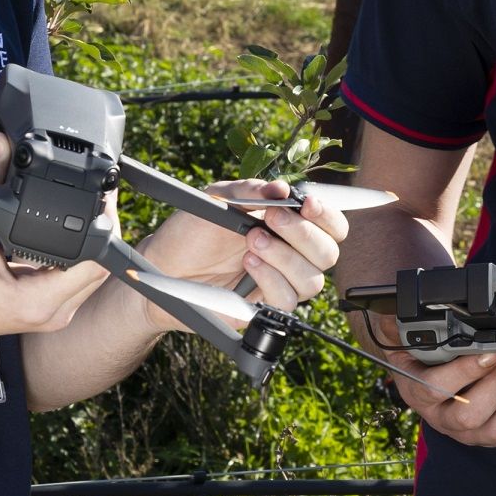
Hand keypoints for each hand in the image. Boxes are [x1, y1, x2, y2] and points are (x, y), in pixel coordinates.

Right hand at [0, 134, 110, 351]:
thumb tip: (1, 145)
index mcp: (38, 302)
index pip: (97, 263)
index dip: (104, 226)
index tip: (100, 197)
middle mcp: (53, 313)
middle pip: (100, 266)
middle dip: (99, 229)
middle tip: (92, 195)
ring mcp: (52, 312)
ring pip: (91, 273)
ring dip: (88, 242)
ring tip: (75, 210)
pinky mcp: (46, 306)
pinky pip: (75, 277)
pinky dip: (73, 253)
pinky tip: (59, 233)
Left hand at [133, 178, 346, 330]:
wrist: (164, 265)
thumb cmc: (194, 228)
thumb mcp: (218, 199)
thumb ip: (250, 192)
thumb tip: (282, 189)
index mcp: (289, 223)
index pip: (331, 224)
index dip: (327, 215)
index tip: (307, 203)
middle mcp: (292, 254)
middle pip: (328, 252)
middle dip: (303, 234)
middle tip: (270, 220)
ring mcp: (281, 281)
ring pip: (313, 279)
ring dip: (285, 258)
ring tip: (251, 242)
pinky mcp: (266, 306)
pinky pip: (288, 300)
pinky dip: (271, 280)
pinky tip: (248, 265)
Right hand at [358, 309, 495, 445]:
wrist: (427, 371)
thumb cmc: (419, 351)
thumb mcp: (401, 334)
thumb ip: (397, 323)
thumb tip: (393, 309)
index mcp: (418, 394)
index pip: (437, 390)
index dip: (466, 373)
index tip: (489, 352)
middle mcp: (443, 420)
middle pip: (472, 416)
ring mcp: (471, 433)